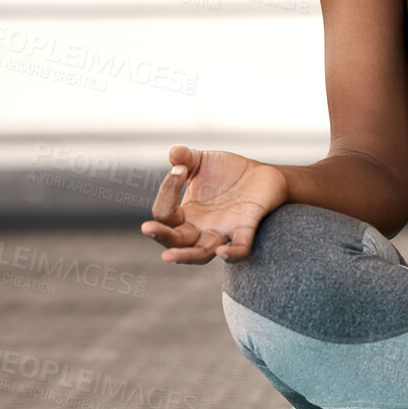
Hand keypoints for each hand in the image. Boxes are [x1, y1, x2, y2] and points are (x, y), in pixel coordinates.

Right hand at [140, 145, 289, 263]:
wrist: (261, 175)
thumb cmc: (227, 172)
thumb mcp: (203, 162)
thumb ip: (186, 158)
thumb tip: (173, 152)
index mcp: (185, 214)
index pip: (165, 213)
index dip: (167, 191)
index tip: (180, 169)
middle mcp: (200, 228)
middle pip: (175, 241)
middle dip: (161, 235)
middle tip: (146, 228)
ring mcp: (222, 231)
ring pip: (201, 253)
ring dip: (186, 255)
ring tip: (168, 256)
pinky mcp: (246, 228)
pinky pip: (240, 248)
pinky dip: (232, 254)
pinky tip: (222, 253)